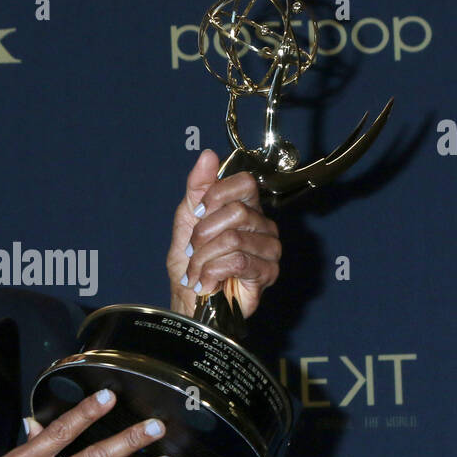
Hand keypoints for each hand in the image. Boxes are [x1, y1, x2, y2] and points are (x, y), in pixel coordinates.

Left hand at [166, 148, 280, 318]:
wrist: (189, 301)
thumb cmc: (191, 264)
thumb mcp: (187, 219)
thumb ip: (198, 187)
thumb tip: (208, 155)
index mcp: (247, 208)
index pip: (244, 183)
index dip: (216, 195)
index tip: (198, 214)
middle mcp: (263, 226)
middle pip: (236, 211)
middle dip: (203, 233)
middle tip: (194, 251)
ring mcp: (269, 250)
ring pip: (234, 238)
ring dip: (204, 258)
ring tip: (198, 271)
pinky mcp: (268, 273)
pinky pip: (238, 261)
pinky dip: (213, 272)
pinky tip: (208, 282)